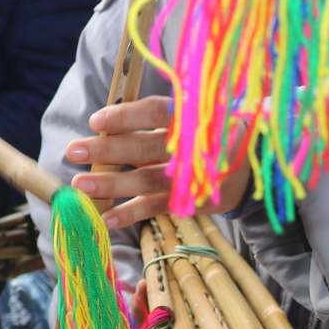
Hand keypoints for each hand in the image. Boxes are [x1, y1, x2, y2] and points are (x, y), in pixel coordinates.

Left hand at [61, 96, 248, 229]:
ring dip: (111, 184)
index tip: (96, 121)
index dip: (126, 116)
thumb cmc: (207, 132)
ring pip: (148, 180)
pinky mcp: (195, 202)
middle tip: (73, 151)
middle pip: (146, 146)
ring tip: (80, 186)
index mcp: (193, 115)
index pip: (157, 111)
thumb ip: (153, 119)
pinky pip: (158, 207)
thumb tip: (102, 126)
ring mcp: (195, 176)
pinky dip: (131, 213)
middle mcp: (195, 145)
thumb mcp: (193, 114)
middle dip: (107, 150)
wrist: (254, 164)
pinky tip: (106, 217)